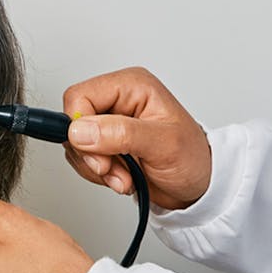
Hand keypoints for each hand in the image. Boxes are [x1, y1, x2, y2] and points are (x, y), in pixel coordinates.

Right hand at [59, 67, 211, 209]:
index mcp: (131, 86)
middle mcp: (117, 100)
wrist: (198, 186)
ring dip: (96, 168)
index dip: (80, 127)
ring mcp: (110, 123)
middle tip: (113, 169)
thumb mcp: (163, 144)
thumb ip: (121, 133)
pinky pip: (81, 158)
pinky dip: (98, 175)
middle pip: (73, 121)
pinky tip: (121, 178)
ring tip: (124, 177)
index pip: (80, 96)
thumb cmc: (193, 159)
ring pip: (75, 143)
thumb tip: (80, 130)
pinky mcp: (105, 144)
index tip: (99, 154)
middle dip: (91, 153)